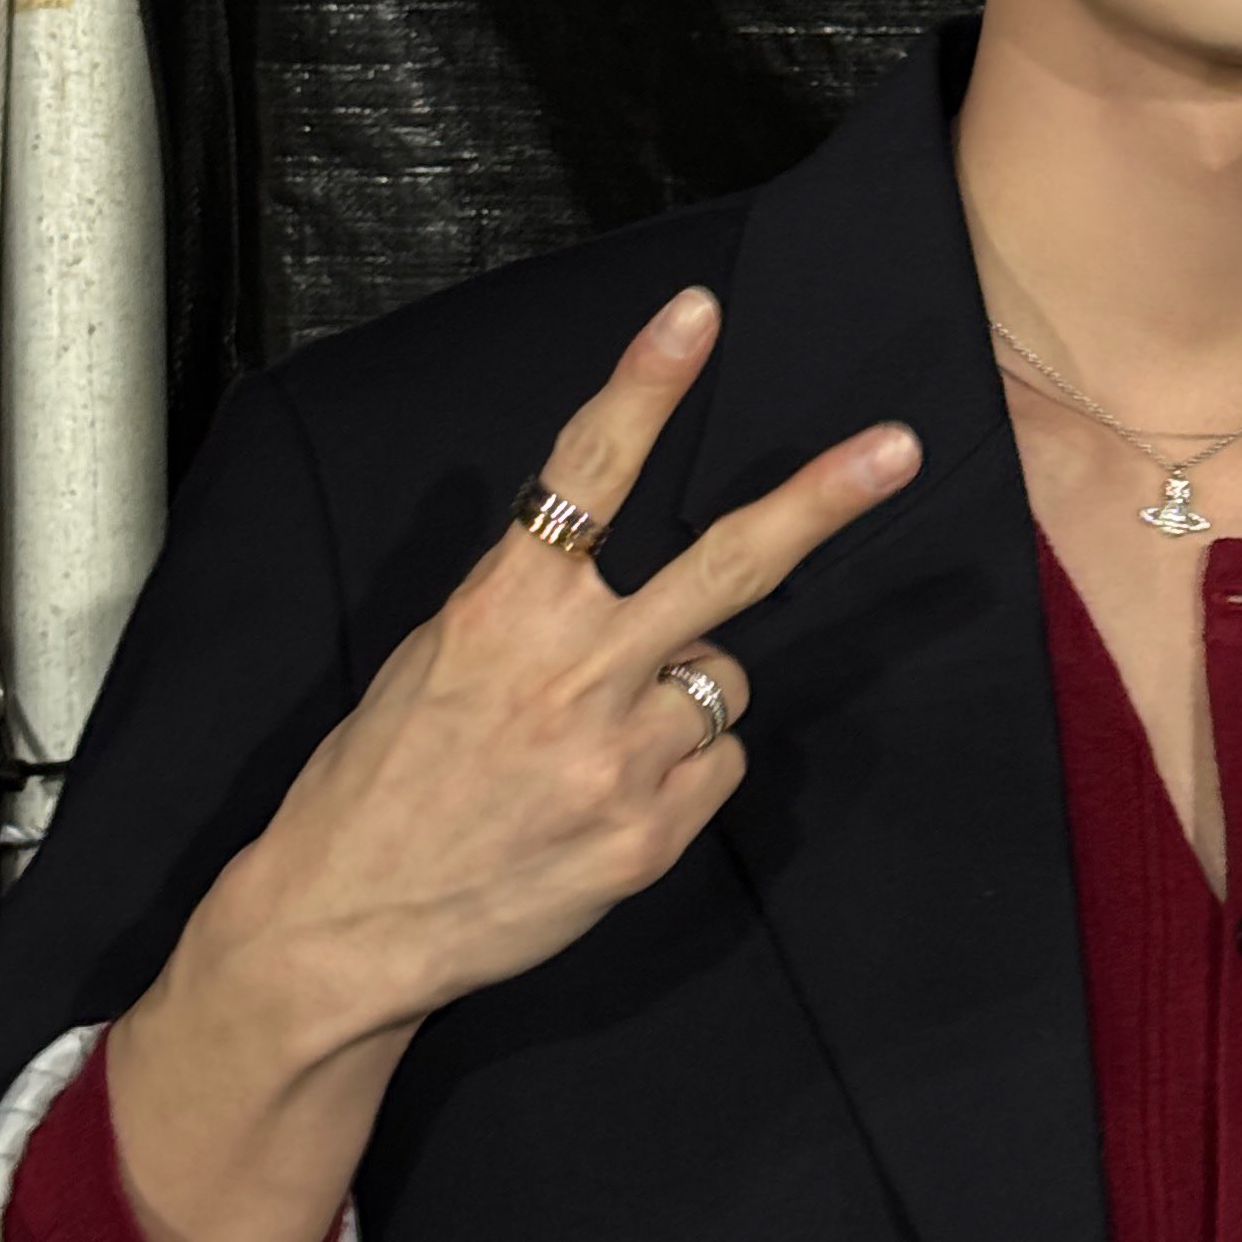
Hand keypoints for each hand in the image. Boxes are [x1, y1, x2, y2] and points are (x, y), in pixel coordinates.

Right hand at [190, 288, 919, 1053]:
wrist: (343, 926)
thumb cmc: (380, 782)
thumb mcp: (432, 658)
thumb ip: (531, 606)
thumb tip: (614, 578)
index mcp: (501, 611)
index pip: (586, 473)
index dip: (646, 386)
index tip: (698, 316)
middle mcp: (571, 673)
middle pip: (728, 566)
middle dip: (820, 503)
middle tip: (898, 450)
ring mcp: (620, 759)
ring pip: (723, 678)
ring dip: (686, 690)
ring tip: (599, 736)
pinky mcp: (650, 834)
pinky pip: (716, 763)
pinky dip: (682, 768)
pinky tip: (607, 796)